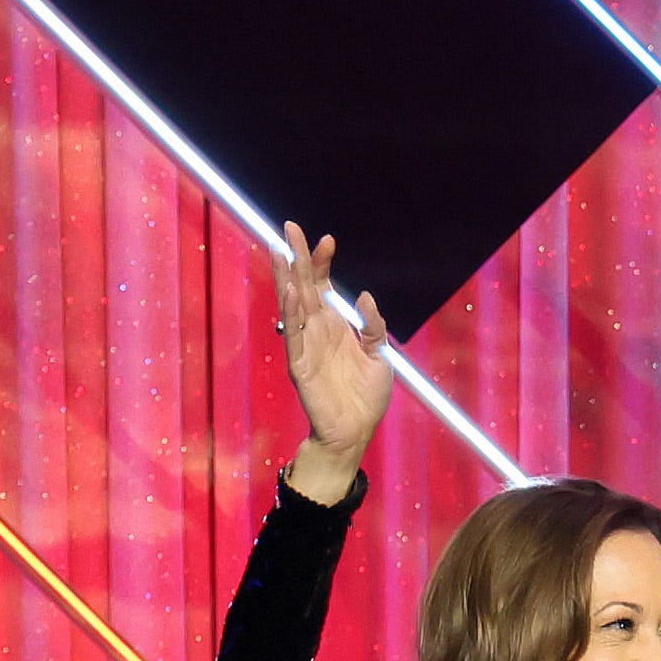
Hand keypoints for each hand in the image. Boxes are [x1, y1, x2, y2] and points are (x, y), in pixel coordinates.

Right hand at [274, 221, 391, 499]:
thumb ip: (373, 327)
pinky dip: (292, 315)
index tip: (328, 240)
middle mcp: (317, 329)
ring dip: (286, 279)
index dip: (322, 262)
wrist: (356, 433)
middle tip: (290, 227)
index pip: (322, 284)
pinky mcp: (300, 366)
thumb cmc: (366, 397)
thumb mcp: (380, 356)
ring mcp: (306, 346)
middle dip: (297, 257)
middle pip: (302, 286)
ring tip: (280, 252)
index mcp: (334, 324)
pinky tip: (290, 294)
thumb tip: (365, 298)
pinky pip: (294, 337)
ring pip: (292, 306)